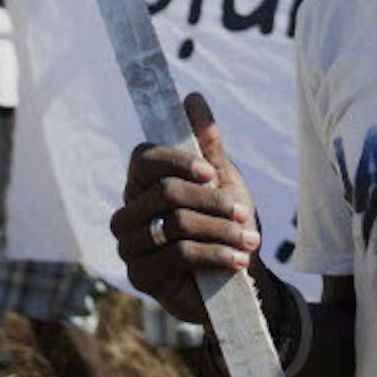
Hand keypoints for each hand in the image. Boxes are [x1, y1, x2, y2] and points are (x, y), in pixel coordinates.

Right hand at [111, 92, 261, 325]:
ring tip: (248, 239)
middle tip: (245, 212)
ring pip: (176, 224)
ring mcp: (130, 245)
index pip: (143, 158)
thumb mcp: (223, 180)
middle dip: (212, 202)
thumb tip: (192, 97)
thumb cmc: (225, 224)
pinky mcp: (141, 276)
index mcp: (142, 184)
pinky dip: (216, 254)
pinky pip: (179, 255)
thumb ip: (207, 144)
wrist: (238, 279)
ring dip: (220, 230)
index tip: (211, 174)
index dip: (178, 161)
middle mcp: (128, 212)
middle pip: (166, 192)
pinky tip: (238, 260)